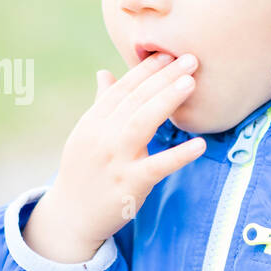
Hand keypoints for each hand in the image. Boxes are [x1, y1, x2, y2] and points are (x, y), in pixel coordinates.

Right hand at [23, 52, 207, 262]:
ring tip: (191, 83)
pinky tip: (200, 144)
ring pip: (142, 123)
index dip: (145, 70)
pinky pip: (157, 166)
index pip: (121, 88)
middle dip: (163, 76)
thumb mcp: (85, 135)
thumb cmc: (83, 171)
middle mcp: (100, 137)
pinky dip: (179, 155)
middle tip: (190, 59)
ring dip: (167, 100)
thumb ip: (100, 104)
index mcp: (92, 122)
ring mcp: (114, 161)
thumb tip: (105, 73)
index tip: (168, 54)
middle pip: (135, 99)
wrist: (71, 216)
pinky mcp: (128, 185)